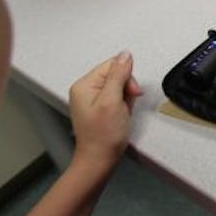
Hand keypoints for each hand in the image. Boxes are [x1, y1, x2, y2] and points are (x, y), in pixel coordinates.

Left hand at [67, 51, 142, 170]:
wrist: (99, 160)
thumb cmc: (103, 135)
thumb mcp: (112, 101)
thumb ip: (118, 75)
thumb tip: (125, 54)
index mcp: (84, 84)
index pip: (112, 65)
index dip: (127, 77)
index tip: (131, 93)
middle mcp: (86, 89)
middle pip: (115, 74)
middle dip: (127, 89)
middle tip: (126, 105)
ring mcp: (92, 99)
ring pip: (119, 86)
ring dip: (126, 99)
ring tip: (122, 113)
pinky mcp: (99, 107)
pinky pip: (117, 97)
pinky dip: (123, 105)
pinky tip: (121, 116)